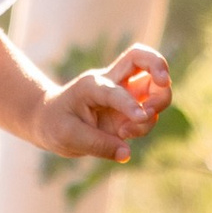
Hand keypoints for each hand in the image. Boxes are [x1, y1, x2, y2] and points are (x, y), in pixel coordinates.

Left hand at [34, 42, 171, 163]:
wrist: (49, 121)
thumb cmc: (55, 123)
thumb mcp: (68, 135)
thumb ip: (98, 144)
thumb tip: (126, 153)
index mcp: (93, 84)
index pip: (117, 90)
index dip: (130, 103)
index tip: (139, 117)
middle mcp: (111, 83)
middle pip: (144, 59)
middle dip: (160, 70)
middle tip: (162, 89)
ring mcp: (123, 95)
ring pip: (154, 87)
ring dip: (157, 105)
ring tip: (135, 125)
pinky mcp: (129, 110)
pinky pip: (150, 112)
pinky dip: (147, 123)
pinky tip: (125, 135)